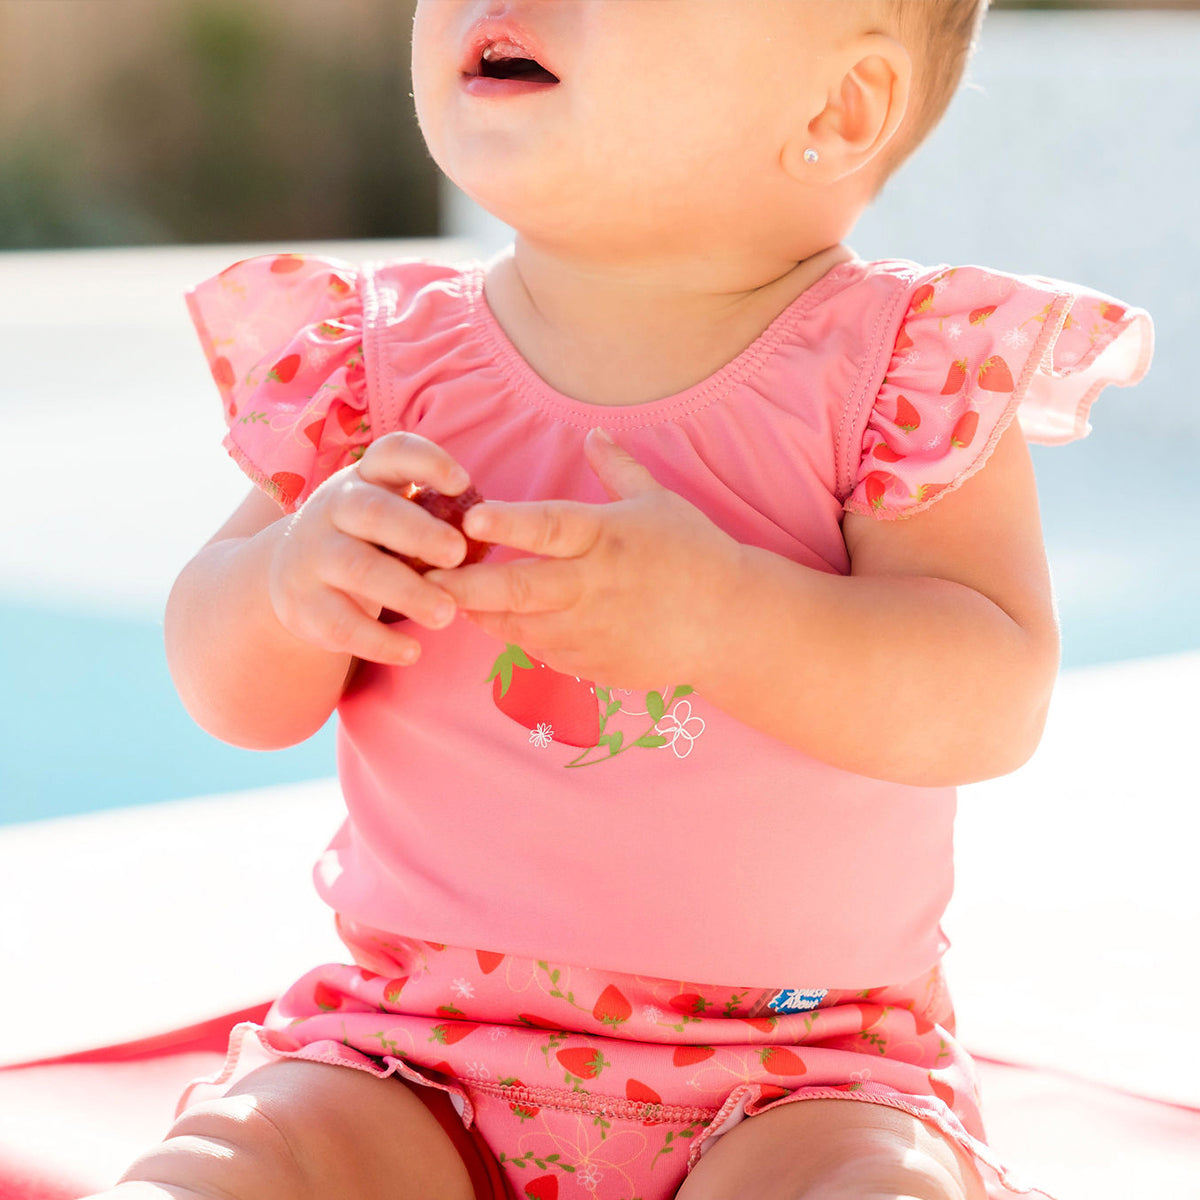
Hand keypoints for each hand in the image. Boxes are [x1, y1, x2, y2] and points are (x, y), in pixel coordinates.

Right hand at [266, 432, 470, 664]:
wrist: (290, 575)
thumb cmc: (367, 538)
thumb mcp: (389, 512)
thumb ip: (429, 515)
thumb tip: (490, 532)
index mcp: (365, 478)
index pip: (392, 453)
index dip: (427, 462)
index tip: (464, 483)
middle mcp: (333, 508)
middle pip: (373, 512)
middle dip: (418, 532)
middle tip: (458, 554)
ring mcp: (312, 555)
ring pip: (357, 568)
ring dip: (406, 591)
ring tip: (446, 614)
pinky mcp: (302, 603)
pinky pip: (340, 623)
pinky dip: (378, 641)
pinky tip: (411, 652)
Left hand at [428, 429, 741, 688]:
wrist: (731, 624)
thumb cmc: (696, 554)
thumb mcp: (659, 502)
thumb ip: (618, 469)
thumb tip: (593, 433)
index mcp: (606, 536)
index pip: (547, 527)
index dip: (507, 524)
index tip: (470, 519)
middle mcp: (592, 585)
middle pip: (517, 589)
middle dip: (464, 587)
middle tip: (424, 580)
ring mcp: (590, 630)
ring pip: (517, 627)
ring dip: (481, 614)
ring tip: (450, 600)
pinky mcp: (592, 664)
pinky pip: (540, 652)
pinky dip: (518, 637)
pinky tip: (502, 623)